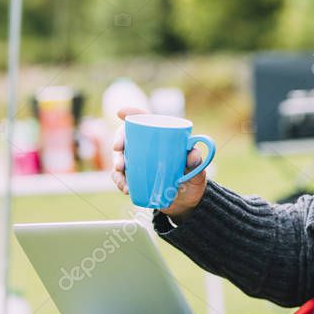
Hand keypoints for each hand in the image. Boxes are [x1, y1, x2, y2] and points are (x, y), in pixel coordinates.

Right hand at [112, 107, 209, 221]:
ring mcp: (139, 162)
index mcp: (162, 137)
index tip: (120, 112)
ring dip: (116, 163)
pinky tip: (125, 187)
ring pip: (120, 157)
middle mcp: (147, 146)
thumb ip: (196, 161)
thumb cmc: (193, 178)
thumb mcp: (198, 169)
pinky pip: (121, 176)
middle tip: (117, 150)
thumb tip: (192, 155)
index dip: (132, 113)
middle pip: (127, 137)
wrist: (188, 201)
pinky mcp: (135, 178)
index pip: (146, 120)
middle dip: (118, 141)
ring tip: (120, 173)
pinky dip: (120, 181)